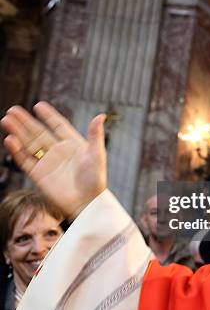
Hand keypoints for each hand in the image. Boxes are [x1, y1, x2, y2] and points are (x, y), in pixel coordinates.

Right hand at [1, 102, 106, 219]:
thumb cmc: (96, 180)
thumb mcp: (97, 154)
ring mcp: (47, 163)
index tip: (38, 105)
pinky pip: (25, 160)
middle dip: (26, 121)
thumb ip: (95, 134)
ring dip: (18, 132)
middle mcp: (58, 151)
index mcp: (72, 144)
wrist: (87, 204)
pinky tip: (10, 139)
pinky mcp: (38, 175)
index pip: (58, 126)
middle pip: (38, 132)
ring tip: (6, 119)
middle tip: (13, 110)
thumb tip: (101, 115)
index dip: (48, 116)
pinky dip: (16, 150)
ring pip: (28, 144)